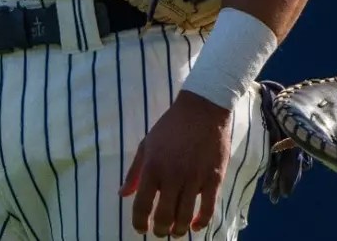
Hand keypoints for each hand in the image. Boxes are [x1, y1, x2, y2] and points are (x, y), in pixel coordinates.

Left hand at [123, 91, 232, 236]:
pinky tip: (196, 225)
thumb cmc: (171, 126)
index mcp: (153, 168)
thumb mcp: (146, 144)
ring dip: (179, 230)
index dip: (139, 223)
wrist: (203, 109)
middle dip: (160, 230)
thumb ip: (134, 172)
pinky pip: (208, 209)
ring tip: (177, 230)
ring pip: (185, 217)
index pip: (142, 206)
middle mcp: (172, 176)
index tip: (141, 229)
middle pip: (164, 217)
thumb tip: (122, 194)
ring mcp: (195, 178)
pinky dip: (201, 222)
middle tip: (161, 231)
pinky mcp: (214, 178)